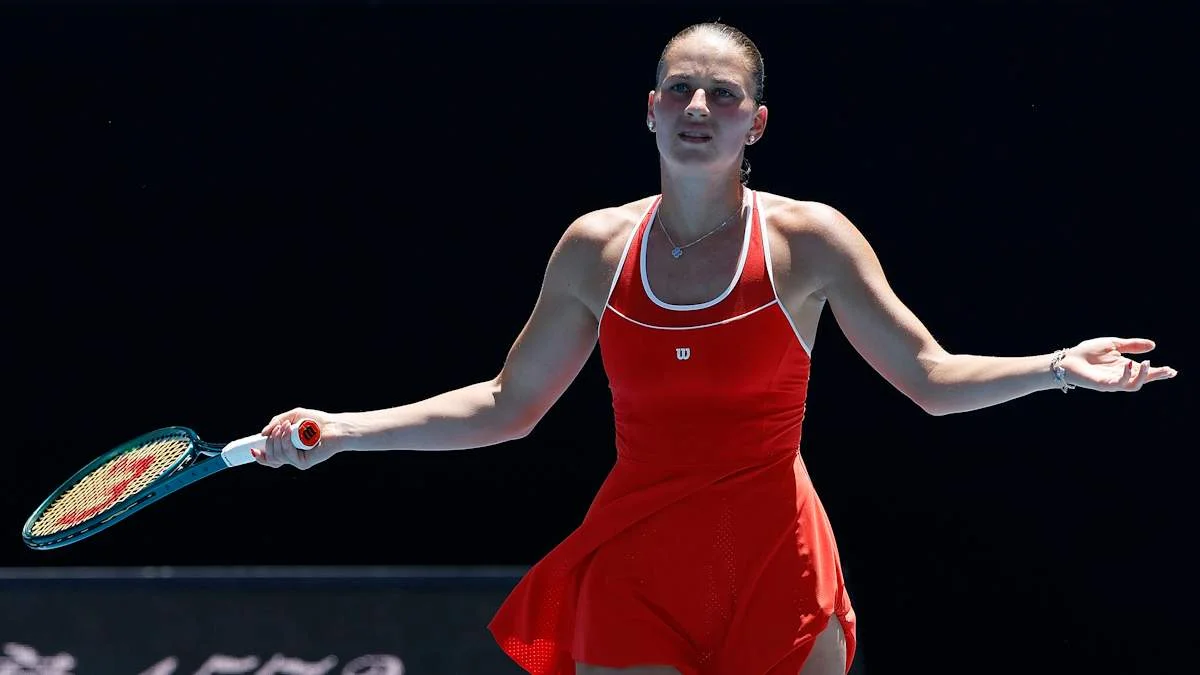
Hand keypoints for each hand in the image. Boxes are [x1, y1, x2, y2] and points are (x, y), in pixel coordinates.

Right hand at [252, 407, 342, 469]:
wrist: (334, 426)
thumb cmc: (316, 420)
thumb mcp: (292, 416)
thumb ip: (276, 423)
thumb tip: (262, 434)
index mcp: (287, 448)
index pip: (269, 457)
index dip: (259, 455)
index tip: (252, 449)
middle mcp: (291, 456)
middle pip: (270, 456)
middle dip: (270, 441)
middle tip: (278, 427)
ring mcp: (297, 460)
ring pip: (276, 456)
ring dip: (278, 439)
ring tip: (286, 427)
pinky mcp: (303, 463)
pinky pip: (287, 454)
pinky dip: (286, 442)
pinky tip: (290, 432)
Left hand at [1061, 337, 1177, 391]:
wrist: (1068, 359)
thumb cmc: (1087, 352)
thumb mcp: (1113, 344)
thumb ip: (1132, 345)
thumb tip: (1153, 345)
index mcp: (1124, 366)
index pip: (1145, 371)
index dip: (1159, 372)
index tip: (1172, 371)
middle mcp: (1121, 376)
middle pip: (1144, 380)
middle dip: (1157, 376)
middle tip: (1169, 371)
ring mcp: (1113, 382)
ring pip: (1135, 385)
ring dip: (1143, 376)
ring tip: (1147, 363)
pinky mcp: (1104, 385)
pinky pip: (1120, 383)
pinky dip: (1127, 375)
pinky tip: (1130, 365)